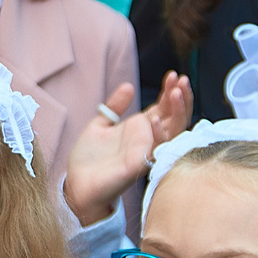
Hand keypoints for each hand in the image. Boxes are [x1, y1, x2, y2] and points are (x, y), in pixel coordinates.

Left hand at [62, 73, 191, 225]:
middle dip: (181, 98)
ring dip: (178, 112)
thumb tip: (128, 87)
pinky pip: (157, 150)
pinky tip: (157, 119)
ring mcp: (146, 153)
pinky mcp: (138, 165)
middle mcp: (147, 141)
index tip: (173, 74)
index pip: (164, 108)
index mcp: (140, 130)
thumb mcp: (100, 125)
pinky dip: (159, 135)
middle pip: (176, 118)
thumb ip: (114, 106)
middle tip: (180, 79)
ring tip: (176, 92)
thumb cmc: (88, 158)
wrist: (76, 183)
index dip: (170, 91)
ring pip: (174, 132)